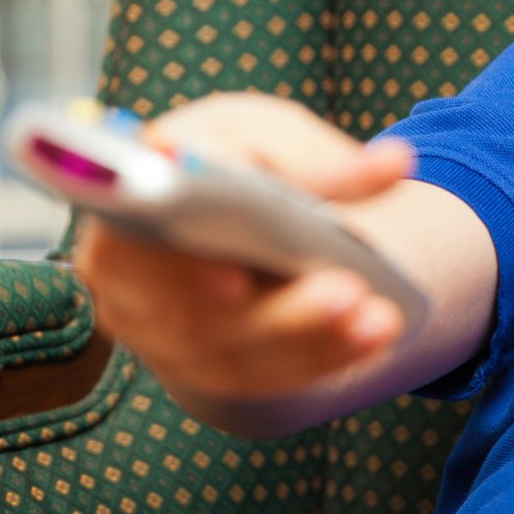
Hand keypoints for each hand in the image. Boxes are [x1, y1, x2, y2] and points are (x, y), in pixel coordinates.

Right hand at [71, 91, 416, 404]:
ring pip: (232, 351)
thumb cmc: (234, 159)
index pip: (134, 238)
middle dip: (277, 312)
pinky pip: (260, 375)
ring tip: (378, 319)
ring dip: (312, 339)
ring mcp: (155, 332)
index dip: (175, 264)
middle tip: (347, 292)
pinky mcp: (196, 366)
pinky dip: (322, 357)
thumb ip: (320, 159)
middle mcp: (121, 277)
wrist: (218, 216)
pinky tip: (372, 337)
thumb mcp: (268, 137)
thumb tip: (395, 163)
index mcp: (118, 202)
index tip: (231, 277)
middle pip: (194, 310)